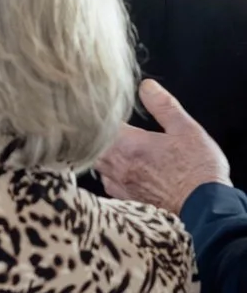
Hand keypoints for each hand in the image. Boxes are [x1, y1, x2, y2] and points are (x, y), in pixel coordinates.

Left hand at [100, 79, 229, 213]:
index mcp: (129, 146)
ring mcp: (118, 184)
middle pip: (89, 147)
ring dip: (97, 153)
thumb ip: (163, 105)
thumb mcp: (185, 129)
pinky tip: (117, 166)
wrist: (203, 206)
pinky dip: (106, 172)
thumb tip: (146, 87)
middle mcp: (118, 166)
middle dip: (93, 135)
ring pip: (95, 165)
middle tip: (97, 124)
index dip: (97, 116)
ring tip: (105, 142)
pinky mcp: (124, 198)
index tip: (97, 108)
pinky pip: (105, 182)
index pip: (99, 127)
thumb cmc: (197, 169)